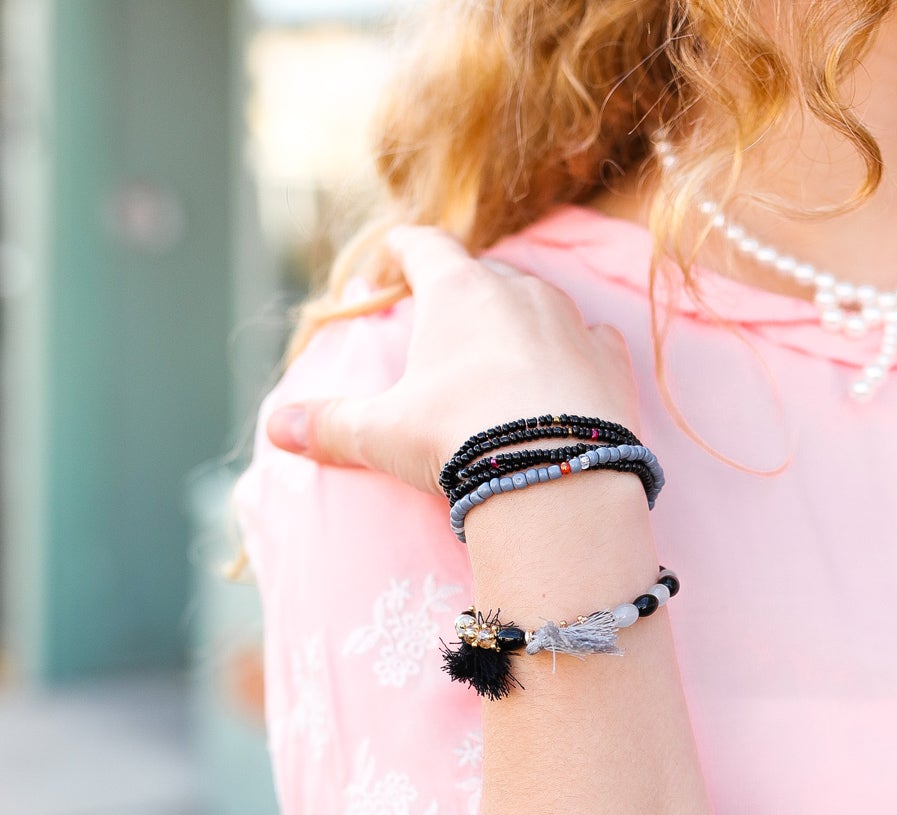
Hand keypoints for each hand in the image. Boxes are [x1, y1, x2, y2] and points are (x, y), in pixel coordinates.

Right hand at [265, 224, 639, 490]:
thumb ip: (331, 425)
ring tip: (502, 354)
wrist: (558, 477)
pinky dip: (575, 351)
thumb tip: (276, 429)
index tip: (392, 259)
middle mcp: (519, 290)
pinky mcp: (612, 361)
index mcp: (459, 290)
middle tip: (444, 321)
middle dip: (462, 291)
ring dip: (519, 320)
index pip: (425, 247)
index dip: (403, 251)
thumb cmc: (460, 440)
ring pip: (539, 303)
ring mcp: (572, 322)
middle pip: (483, 273)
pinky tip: (567, 371)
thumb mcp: (384, 435)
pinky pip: (592, 340)